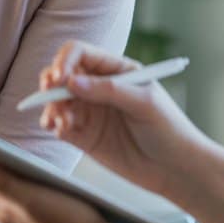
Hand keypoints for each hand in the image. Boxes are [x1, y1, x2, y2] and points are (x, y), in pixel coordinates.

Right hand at [38, 41, 208, 199]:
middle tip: (48, 94)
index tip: (59, 78)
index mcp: (115, 70)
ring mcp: (90, 111)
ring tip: (60, 120)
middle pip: (63, 74)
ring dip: (51, 106)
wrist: (175, 169)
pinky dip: (54, 124)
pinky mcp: (84, 135)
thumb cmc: (168, 128)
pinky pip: (60, 124)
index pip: (80, 53)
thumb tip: (71, 82)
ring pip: (57, 100)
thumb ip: (108, 90)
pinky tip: (60, 129)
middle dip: (51, 81)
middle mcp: (98, 87)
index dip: (65, 61)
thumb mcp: (144, 103)